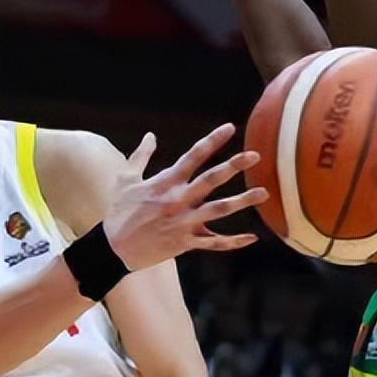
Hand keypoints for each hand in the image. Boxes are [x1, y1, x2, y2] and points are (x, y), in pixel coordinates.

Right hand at [104, 124, 266, 270]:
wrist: (114, 248)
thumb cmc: (119, 211)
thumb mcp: (125, 179)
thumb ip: (140, 156)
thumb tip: (150, 135)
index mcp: (165, 182)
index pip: (193, 156)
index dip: (212, 141)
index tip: (230, 128)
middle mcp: (178, 200)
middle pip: (211, 180)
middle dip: (234, 166)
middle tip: (255, 155)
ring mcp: (183, 222)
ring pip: (219, 210)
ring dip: (242, 201)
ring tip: (263, 192)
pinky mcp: (185, 243)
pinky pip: (214, 243)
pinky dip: (233, 242)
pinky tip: (252, 238)